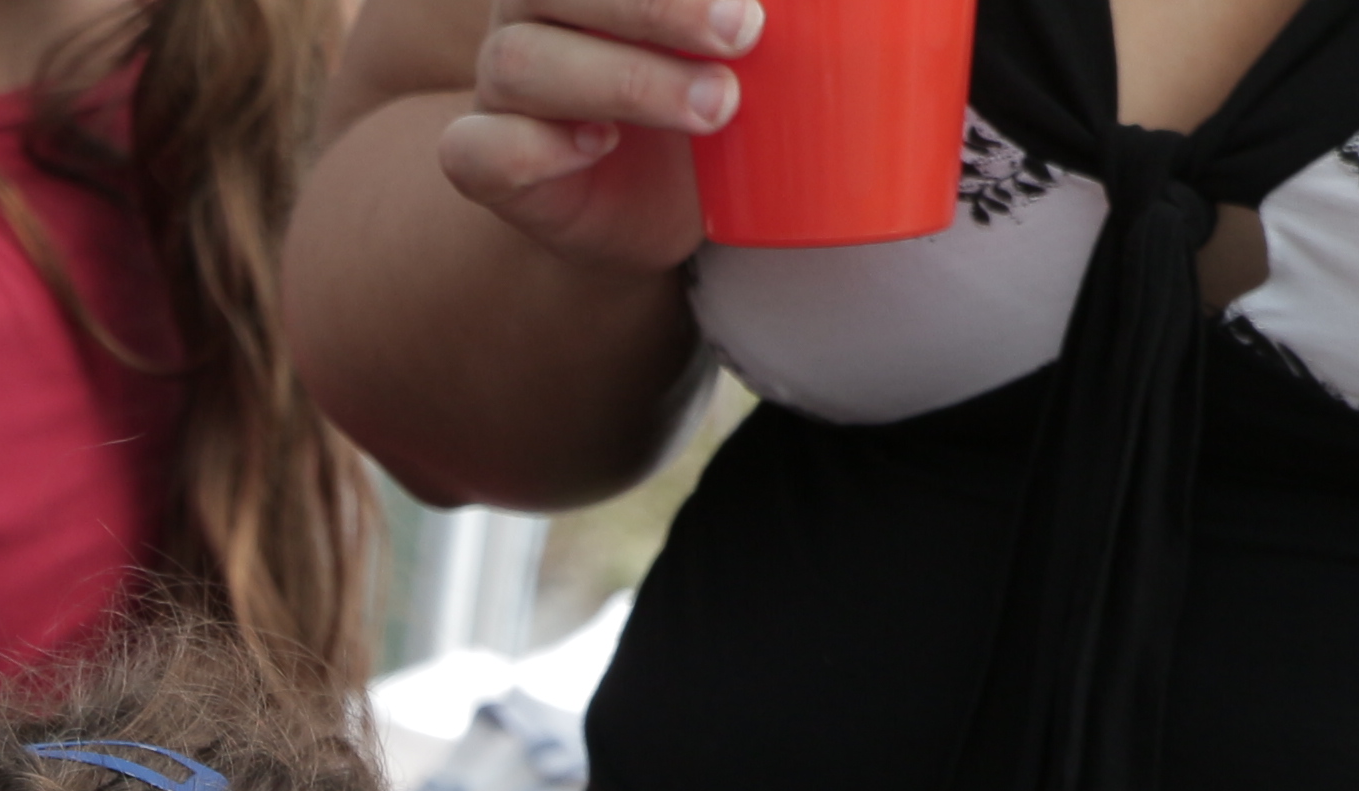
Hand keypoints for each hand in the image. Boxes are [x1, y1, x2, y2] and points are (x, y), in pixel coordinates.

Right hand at [436, 0, 752, 271]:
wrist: (673, 203)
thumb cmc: (721, 91)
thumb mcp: (760, 36)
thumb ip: (783, 11)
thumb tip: (882, 5)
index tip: (751, 1)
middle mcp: (535, 6)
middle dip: (653, 7)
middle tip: (745, 32)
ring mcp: (501, 82)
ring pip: (518, 61)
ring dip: (624, 80)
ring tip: (716, 108)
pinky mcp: (488, 160)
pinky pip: (476, 148)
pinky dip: (536, 147)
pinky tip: (599, 146)